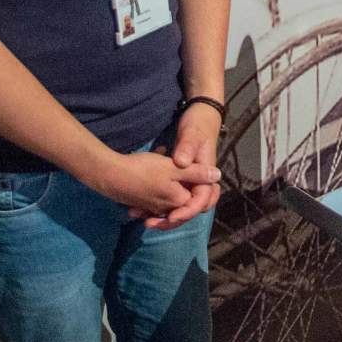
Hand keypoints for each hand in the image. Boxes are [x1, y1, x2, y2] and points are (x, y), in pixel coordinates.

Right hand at [81, 148, 217, 215]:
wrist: (109, 176)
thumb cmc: (143, 170)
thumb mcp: (174, 167)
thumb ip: (196, 173)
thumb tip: (217, 175)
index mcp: (178, 200)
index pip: (198, 198)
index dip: (202, 182)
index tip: (198, 166)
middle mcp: (166, 208)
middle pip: (183, 196)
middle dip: (184, 178)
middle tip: (180, 159)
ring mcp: (151, 206)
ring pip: (168, 193)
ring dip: (168, 176)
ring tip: (162, 154)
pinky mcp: (139, 202)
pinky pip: (153, 194)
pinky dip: (155, 180)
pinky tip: (152, 161)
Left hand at [137, 103, 225, 228]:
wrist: (198, 118)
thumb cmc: (196, 128)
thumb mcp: (191, 138)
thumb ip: (188, 152)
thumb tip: (184, 165)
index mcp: (205, 176)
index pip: (200, 202)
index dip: (186, 212)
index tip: (170, 217)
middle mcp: (198, 182)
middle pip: (188, 210)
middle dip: (170, 220)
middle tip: (150, 224)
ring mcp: (188, 182)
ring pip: (177, 206)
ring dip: (159, 214)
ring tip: (139, 217)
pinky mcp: (178, 180)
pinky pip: (169, 198)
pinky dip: (154, 204)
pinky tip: (136, 207)